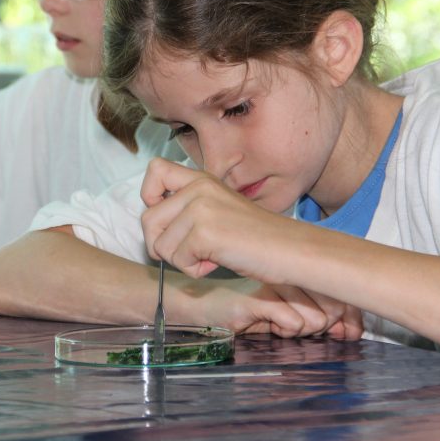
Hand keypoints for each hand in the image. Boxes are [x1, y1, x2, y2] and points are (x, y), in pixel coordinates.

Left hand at [139, 158, 294, 283]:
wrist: (290, 250)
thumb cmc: (258, 238)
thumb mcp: (221, 210)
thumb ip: (190, 208)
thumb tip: (152, 226)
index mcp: (203, 179)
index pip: (155, 170)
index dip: (149, 196)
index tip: (166, 218)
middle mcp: (199, 188)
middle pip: (148, 219)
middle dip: (164, 245)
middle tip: (194, 251)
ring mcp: (200, 208)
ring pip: (160, 245)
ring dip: (183, 261)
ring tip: (213, 255)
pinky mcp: (204, 233)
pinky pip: (178, 261)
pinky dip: (195, 270)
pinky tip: (218, 262)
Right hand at [190, 278, 362, 339]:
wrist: (196, 302)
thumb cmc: (244, 307)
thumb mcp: (285, 310)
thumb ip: (321, 316)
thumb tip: (355, 331)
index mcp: (299, 267)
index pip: (342, 293)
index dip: (347, 318)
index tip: (341, 331)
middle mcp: (292, 269)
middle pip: (333, 309)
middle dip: (322, 328)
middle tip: (294, 326)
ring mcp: (276, 281)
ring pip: (316, 319)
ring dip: (299, 332)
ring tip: (277, 324)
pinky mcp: (259, 297)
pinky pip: (293, 323)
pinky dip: (284, 331)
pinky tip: (267, 325)